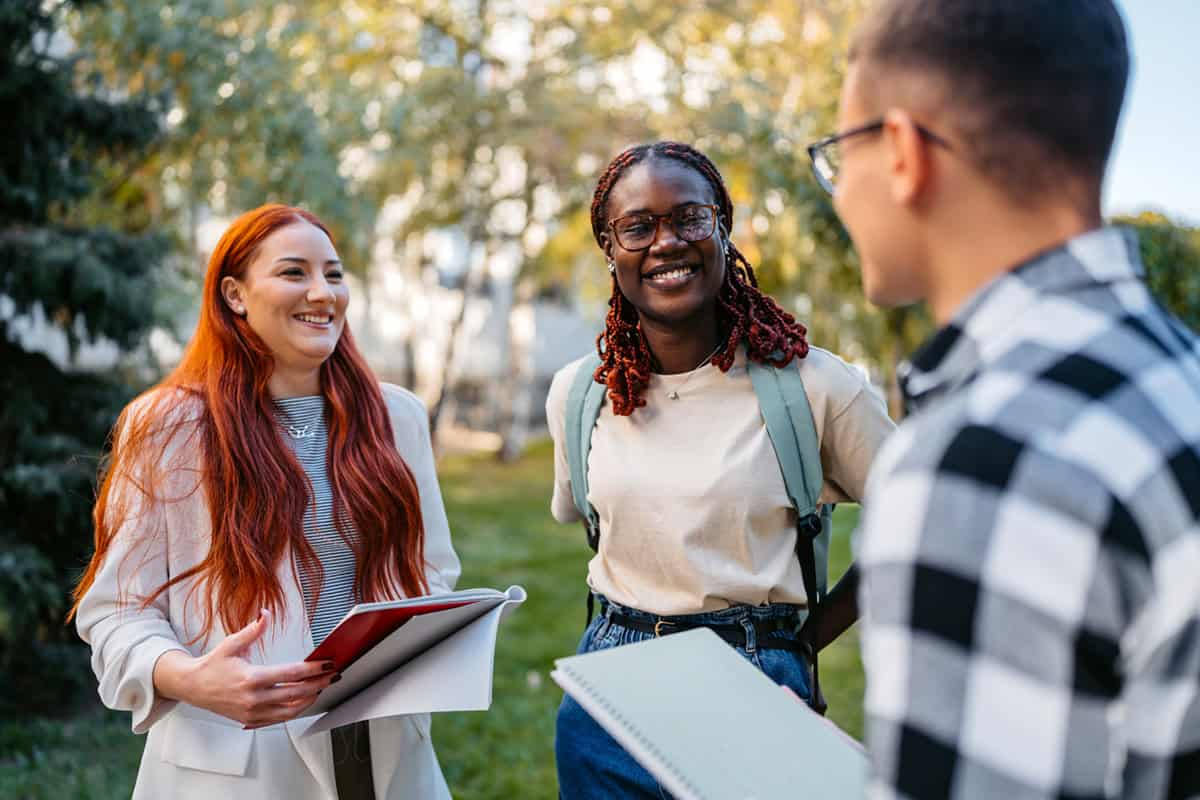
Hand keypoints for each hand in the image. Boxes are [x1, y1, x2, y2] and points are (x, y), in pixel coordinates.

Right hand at [153, 609, 338, 728]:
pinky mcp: (250, 720)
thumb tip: (266, 613)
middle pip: (295, 694)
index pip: (291, 674)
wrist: (193, 687)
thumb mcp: (231, 643)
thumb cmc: (213, 665)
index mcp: (251, 678)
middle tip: (333, 676)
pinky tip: (304, 700)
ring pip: (290, 711)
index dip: (313, 670)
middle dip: (318, 684)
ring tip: (322, 687)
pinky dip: (294, 711)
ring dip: (309, 700)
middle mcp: (253, 698)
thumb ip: (253, 630)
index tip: (328, 664)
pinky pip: (279, 719)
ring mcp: (252, 712)